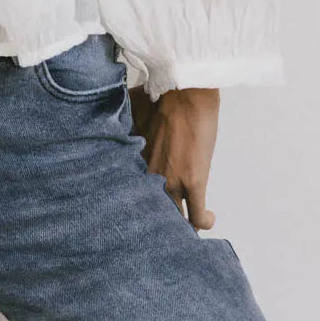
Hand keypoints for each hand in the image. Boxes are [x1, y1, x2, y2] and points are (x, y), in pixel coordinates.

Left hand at [127, 85, 219, 230]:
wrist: (182, 92)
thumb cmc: (156, 97)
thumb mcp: (129, 117)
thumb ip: (122, 130)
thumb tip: (110, 124)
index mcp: (132, 163)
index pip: (127, 194)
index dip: (134, 202)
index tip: (138, 206)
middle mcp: (148, 177)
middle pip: (148, 211)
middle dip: (155, 221)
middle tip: (162, 225)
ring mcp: (171, 181)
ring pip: (173, 217)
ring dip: (180, 225)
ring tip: (185, 227)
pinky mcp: (193, 182)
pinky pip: (197, 215)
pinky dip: (203, 221)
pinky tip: (208, 219)